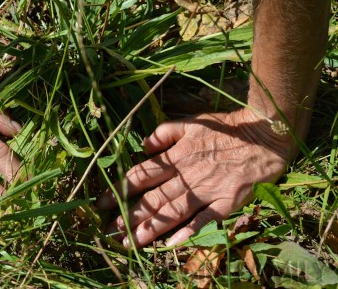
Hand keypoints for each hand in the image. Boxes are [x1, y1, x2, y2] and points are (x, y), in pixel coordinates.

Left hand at [97, 109, 290, 247]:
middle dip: (130, 215)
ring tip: (131, 241)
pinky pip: (204, 220)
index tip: (102, 204)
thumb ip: (163, 133)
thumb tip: (142, 147)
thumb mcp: (190, 122)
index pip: (140, 175)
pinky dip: (188, 232)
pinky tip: (171, 245)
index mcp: (175, 156)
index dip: (120, 189)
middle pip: (152, 198)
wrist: (264, 135)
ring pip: (172, 212)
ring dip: (151, 228)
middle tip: (111, 231)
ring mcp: (205, 190)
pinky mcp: (225, 202)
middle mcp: (186, 175)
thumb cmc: (224, 128)